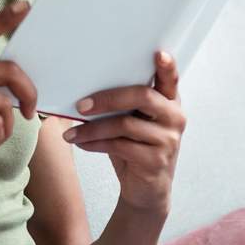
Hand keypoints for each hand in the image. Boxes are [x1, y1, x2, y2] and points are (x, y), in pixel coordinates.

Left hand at [62, 50, 185, 213]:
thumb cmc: (136, 148)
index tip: (159, 54)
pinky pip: (119, 146)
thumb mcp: (133, 123)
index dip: (167, 66)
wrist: (147, 191)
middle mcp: (174, 118)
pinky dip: (95, 144)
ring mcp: (168, 140)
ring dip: (92, 129)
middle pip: (142, 96)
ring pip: (124, 125)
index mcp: (170, 102)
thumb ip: (123, 106)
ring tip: (70, 133)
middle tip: (80, 105)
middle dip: (107, 98)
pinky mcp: (156, 160)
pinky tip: (82, 144)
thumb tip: (82, 92)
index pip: (171, 79)